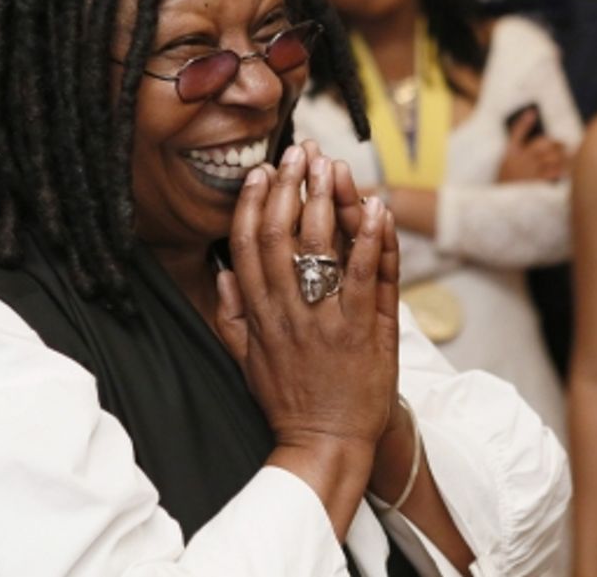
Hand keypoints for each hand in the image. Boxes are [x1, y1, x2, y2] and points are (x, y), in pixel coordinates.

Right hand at [215, 143, 400, 454]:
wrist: (326, 443)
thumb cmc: (289, 400)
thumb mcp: (247, 358)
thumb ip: (232, 313)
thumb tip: (221, 271)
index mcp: (258, 314)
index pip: (247, 246)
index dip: (253, 203)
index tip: (262, 172)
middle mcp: (286, 312)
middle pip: (280, 236)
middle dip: (290, 188)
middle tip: (299, 152)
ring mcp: (324, 320)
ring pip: (320, 248)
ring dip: (326, 200)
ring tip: (331, 164)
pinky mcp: (362, 331)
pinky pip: (366, 276)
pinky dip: (370, 240)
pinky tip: (374, 208)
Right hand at [498, 109, 567, 182]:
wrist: (503, 207)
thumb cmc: (508, 189)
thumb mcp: (505, 171)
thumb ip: (517, 158)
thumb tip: (537, 146)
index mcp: (509, 155)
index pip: (516, 133)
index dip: (524, 122)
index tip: (532, 112)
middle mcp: (520, 160)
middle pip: (542, 143)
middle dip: (555, 143)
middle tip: (563, 145)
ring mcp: (529, 170)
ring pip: (551, 156)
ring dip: (563, 156)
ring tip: (570, 157)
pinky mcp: (537, 181)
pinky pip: (554, 170)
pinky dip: (563, 169)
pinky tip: (568, 169)